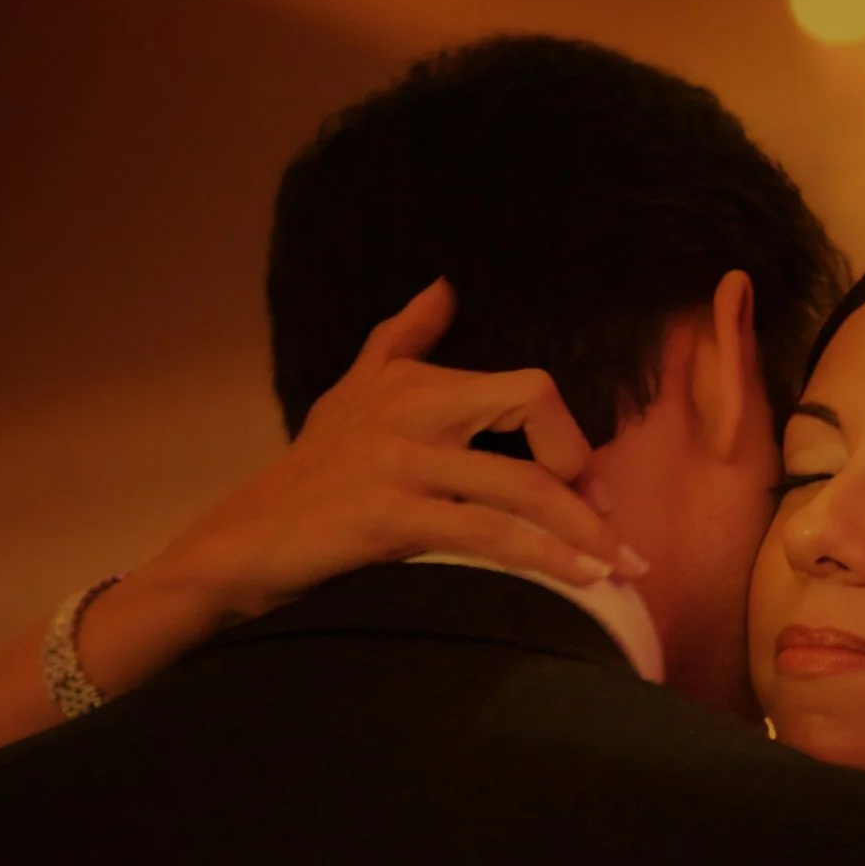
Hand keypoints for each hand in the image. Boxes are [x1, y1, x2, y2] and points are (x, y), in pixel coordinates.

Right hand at [138, 279, 645, 624]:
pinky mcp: (387, 515)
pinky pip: (488, 533)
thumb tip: (443, 286)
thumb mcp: (353, 394)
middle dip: (585, 473)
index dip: (568, 436)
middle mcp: (409, 406)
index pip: (527, 387)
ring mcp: (398, 460)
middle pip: (533, 406)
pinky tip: (579, 579)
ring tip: (620, 568)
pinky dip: (544, 558)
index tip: (585, 484)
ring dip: (584, 530)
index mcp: (412, 379)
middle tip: (613, 530)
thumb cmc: (311, 475)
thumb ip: (402, 339)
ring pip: (521, 484)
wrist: (244, 542)